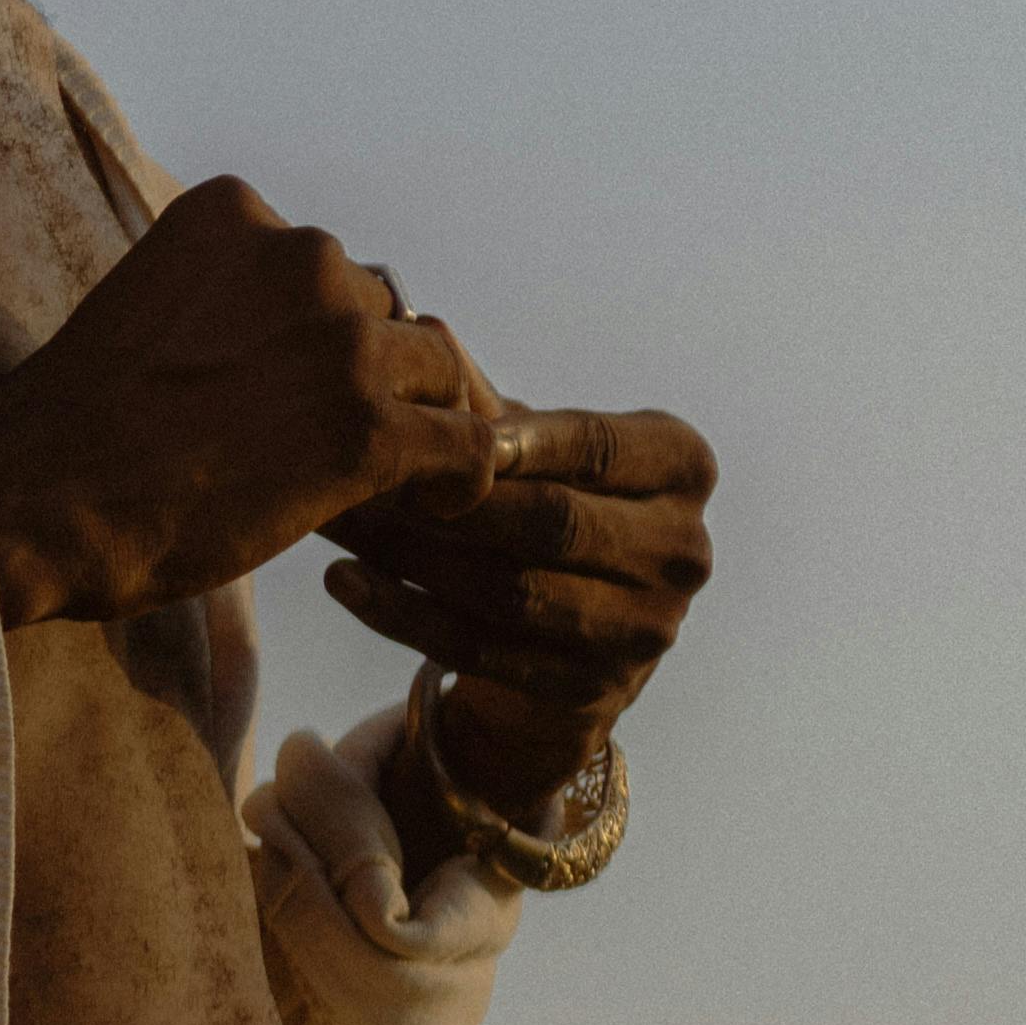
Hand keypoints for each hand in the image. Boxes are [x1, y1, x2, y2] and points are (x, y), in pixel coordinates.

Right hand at [0, 178, 499, 630]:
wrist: (35, 500)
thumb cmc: (78, 424)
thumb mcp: (155, 305)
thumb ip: (229, 301)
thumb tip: (287, 349)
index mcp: (236, 212)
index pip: (325, 266)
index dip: (326, 334)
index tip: (302, 390)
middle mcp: (299, 253)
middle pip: (383, 310)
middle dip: (372, 373)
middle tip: (341, 441)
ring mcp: (339, 339)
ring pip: (437, 367)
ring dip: (422, 419)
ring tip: (397, 478)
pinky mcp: (367, 428)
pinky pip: (467, 442)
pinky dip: (463, 476)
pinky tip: (433, 506)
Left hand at [324, 404, 717, 826]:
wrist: (571, 636)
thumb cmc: (548, 504)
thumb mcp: (537, 448)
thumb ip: (486, 401)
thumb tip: (418, 332)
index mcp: (682, 468)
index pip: (597, 445)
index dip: (520, 438)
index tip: (439, 427)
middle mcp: (683, 551)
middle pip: (555, 522)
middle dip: (455, 499)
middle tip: (369, 469)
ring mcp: (644, 631)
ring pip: (511, 589)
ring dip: (414, 555)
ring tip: (342, 519)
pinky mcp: (590, 692)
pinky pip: (480, 650)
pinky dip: (404, 614)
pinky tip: (345, 580)